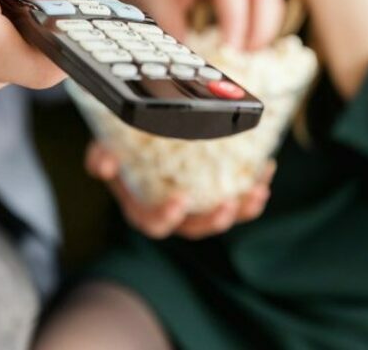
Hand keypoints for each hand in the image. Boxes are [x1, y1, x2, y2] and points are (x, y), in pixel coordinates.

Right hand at [85, 141, 274, 239]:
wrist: (140, 138)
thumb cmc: (121, 147)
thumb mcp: (105, 148)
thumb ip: (100, 156)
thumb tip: (104, 164)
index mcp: (143, 208)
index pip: (154, 224)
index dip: (167, 217)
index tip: (181, 200)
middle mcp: (173, 214)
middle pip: (195, 229)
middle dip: (214, 221)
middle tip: (228, 205)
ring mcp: (197, 206)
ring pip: (222, 217)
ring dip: (243, 209)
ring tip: (258, 191)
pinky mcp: (217, 193)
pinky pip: (239, 197)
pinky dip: (254, 186)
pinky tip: (267, 168)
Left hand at [105, 0, 283, 50]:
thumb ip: (169, 24)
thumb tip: (186, 59)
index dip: (236, 20)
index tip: (230, 51)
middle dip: (260, 30)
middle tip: (241, 59)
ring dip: (263, 31)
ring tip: (241, 57)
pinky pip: (265, 3)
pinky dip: (259, 26)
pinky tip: (242, 46)